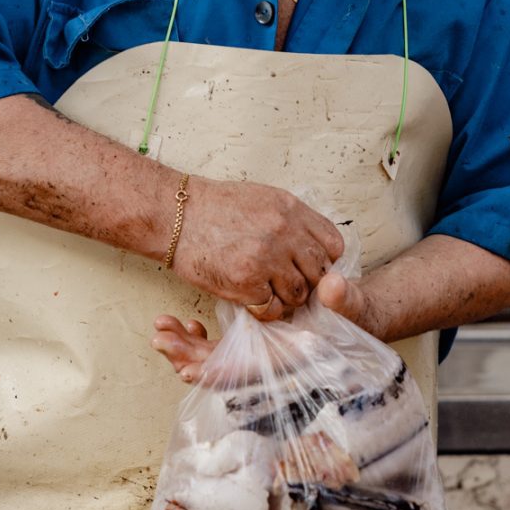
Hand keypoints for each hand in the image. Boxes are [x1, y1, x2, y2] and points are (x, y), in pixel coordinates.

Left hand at [150, 275, 373, 382]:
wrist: (350, 313)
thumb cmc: (351, 315)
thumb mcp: (351, 306)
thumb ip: (344, 299)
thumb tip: (333, 286)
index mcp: (286, 358)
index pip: (246, 373)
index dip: (216, 374)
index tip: (188, 371)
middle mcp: (266, 362)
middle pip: (218, 368)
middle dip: (186, 356)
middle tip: (161, 337)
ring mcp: (254, 352)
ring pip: (211, 356)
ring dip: (184, 345)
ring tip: (160, 324)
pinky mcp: (248, 340)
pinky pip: (215, 345)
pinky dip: (197, 336)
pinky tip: (188, 321)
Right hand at [167, 178, 345, 319]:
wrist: (176, 215)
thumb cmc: (214, 208)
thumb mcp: (262, 199)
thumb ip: (291, 220)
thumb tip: (313, 245)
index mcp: (290, 209)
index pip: (333, 244)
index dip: (324, 260)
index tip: (310, 266)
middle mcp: (283, 232)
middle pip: (319, 272)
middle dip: (308, 282)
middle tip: (289, 283)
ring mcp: (266, 259)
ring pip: (299, 294)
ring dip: (286, 298)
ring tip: (268, 290)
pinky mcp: (246, 283)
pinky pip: (272, 309)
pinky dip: (265, 309)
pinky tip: (252, 298)